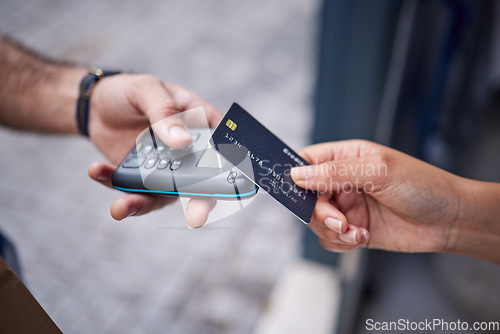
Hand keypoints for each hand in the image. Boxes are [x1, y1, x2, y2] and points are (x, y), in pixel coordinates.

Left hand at [87, 74, 221, 223]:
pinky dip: (114, 188)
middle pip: (202, 183)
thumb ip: (164, 113)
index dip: (234, 171)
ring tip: (120, 206)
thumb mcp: (147, 90)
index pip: (224, 150)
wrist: (96, 105)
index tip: (232, 186)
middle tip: (196, 218)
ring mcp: (164, 170)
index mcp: (199, 126)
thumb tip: (183, 141)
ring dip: (143, 205)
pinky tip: (97, 170)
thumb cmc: (130, 91)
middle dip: (199, 204)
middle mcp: (187, 154)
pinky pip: (133, 192)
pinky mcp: (140, 180)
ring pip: (164, 196)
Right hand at [291, 140, 464, 253]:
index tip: (294, 191)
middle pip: (306, 197)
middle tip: (339, 220)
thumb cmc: (423, 186)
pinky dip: (341, 242)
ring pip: (316, 221)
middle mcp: (342, 181)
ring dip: (332, 230)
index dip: (295, 176)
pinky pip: (330, 239)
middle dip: (319, 213)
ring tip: (356, 231)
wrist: (450, 222)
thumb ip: (336, 172)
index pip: (307, 161)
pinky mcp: (353, 228)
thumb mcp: (378, 171)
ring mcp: (347, 206)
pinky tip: (362, 237)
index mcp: (346, 157)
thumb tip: (298, 175)